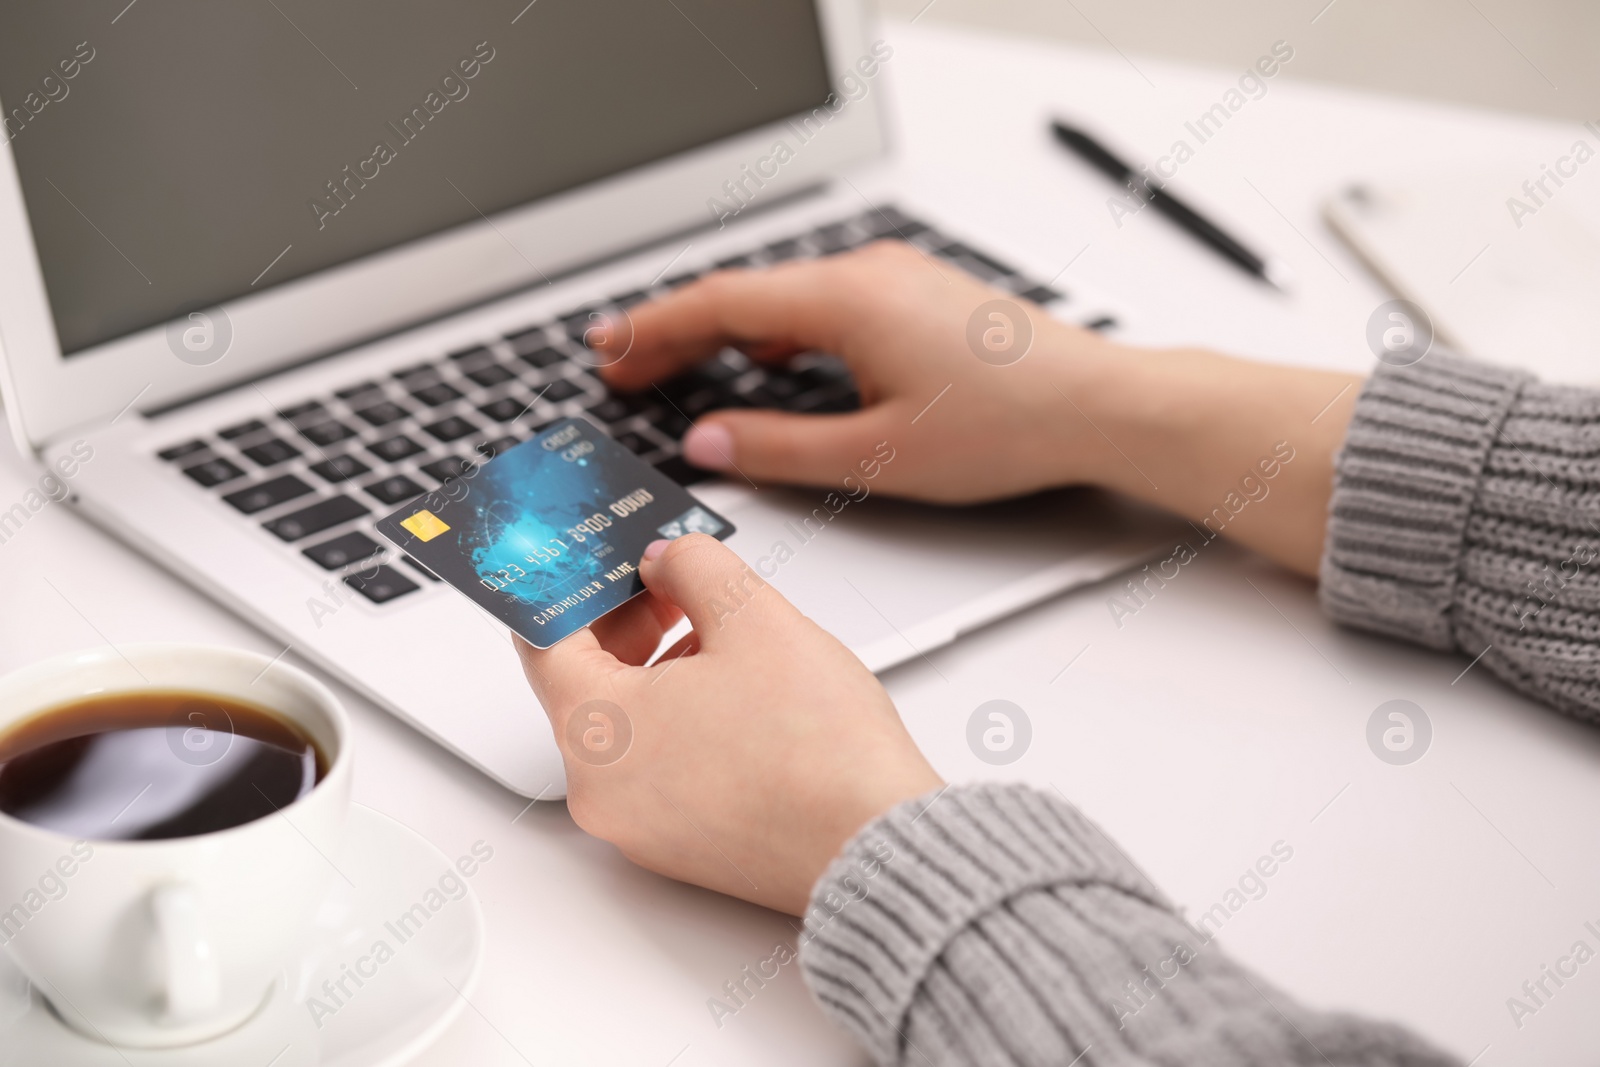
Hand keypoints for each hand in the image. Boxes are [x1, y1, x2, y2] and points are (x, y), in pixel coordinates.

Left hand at [516, 534, 942, 915]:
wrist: (876, 846)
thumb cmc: (820, 752)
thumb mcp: (753, 616)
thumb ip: (692, 567)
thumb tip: (667, 559)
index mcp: (596, 731)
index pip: (544, 638)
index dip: (575, 583)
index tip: (600, 557)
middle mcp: (600, 790)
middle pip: (582, 683)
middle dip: (625, 622)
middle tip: (671, 582)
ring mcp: (638, 827)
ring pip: (624, 726)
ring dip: (657, 668)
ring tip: (720, 634)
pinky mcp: (680, 848)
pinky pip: (655, 767)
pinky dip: (678, 720)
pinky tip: (735, 693)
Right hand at [599, 241, 1362, 576]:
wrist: (1100, 405)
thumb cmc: (1007, 427)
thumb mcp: (877, 455)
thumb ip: (780, 449)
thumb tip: (709, 443)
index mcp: (846, 301)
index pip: (720, 305)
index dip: (654, 330)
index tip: (609, 353)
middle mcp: (867, 274)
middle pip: (746, 293)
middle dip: (676, 327)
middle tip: (622, 360)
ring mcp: (896, 278)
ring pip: (785, 297)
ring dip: (726, 328)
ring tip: (679, 360)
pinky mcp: (918, 296)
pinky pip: (825, 302)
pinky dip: (777, 328)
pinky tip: (770, 358)